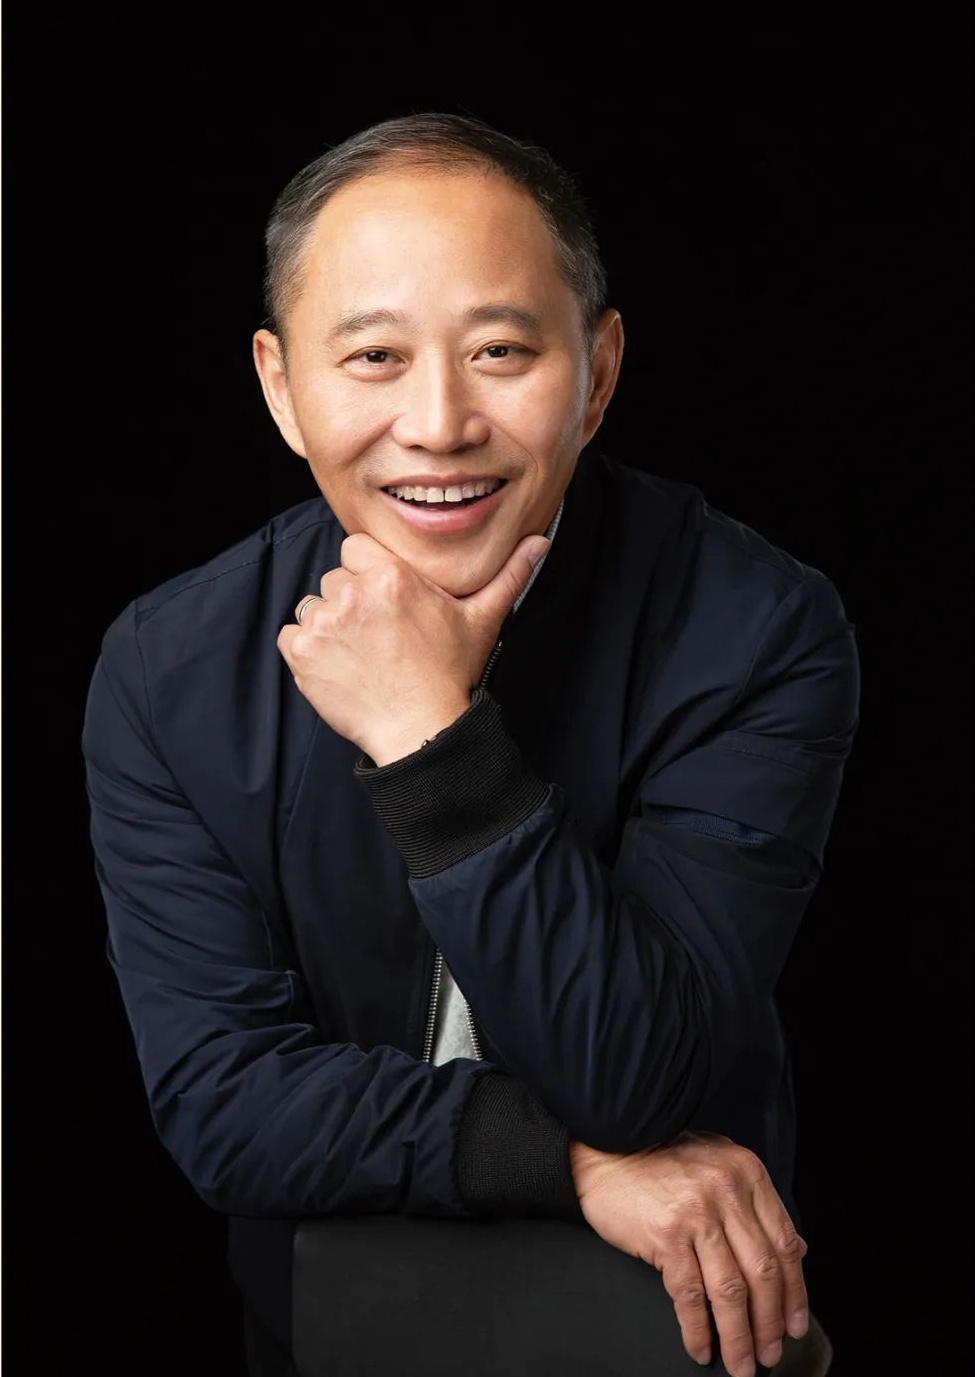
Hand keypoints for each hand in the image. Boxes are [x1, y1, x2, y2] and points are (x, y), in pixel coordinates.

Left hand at [277, 532, 549, 764]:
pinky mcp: (303, 653)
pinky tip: (339, 667)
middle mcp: (354, 593)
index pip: (354, 548)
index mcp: (392, 575)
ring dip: (328, 626)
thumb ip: (509, 575)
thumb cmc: (449, 675)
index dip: (366, 572)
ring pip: (312, 607)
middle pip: (334, 579)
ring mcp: (324, 623)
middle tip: (377, 634)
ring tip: (360, 653)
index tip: (382, 599)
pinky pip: (291, 636)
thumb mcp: (482, 620)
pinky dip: (307, 651)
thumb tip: (539, 541)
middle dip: (350, 601)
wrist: (420, 729)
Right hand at [569, 1131, 808, 1376]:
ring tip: (740, 1363)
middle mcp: (727, 1191)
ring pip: (730, 1291)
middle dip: (769, 1324)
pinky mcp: (665, 1234)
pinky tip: (701, 1348)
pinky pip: (689, 1294)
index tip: (794, 1324)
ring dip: (738, 1337)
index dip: (794, 1292)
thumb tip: (795, 1249)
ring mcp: (696, 1213)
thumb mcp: (719, 1166)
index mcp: (747, 1174)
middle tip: (770, 1354)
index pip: (784, 1244)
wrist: (607, 1150)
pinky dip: (697, 1329)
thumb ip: (755, 1205)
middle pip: (762, 1272)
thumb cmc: (661, 1161)